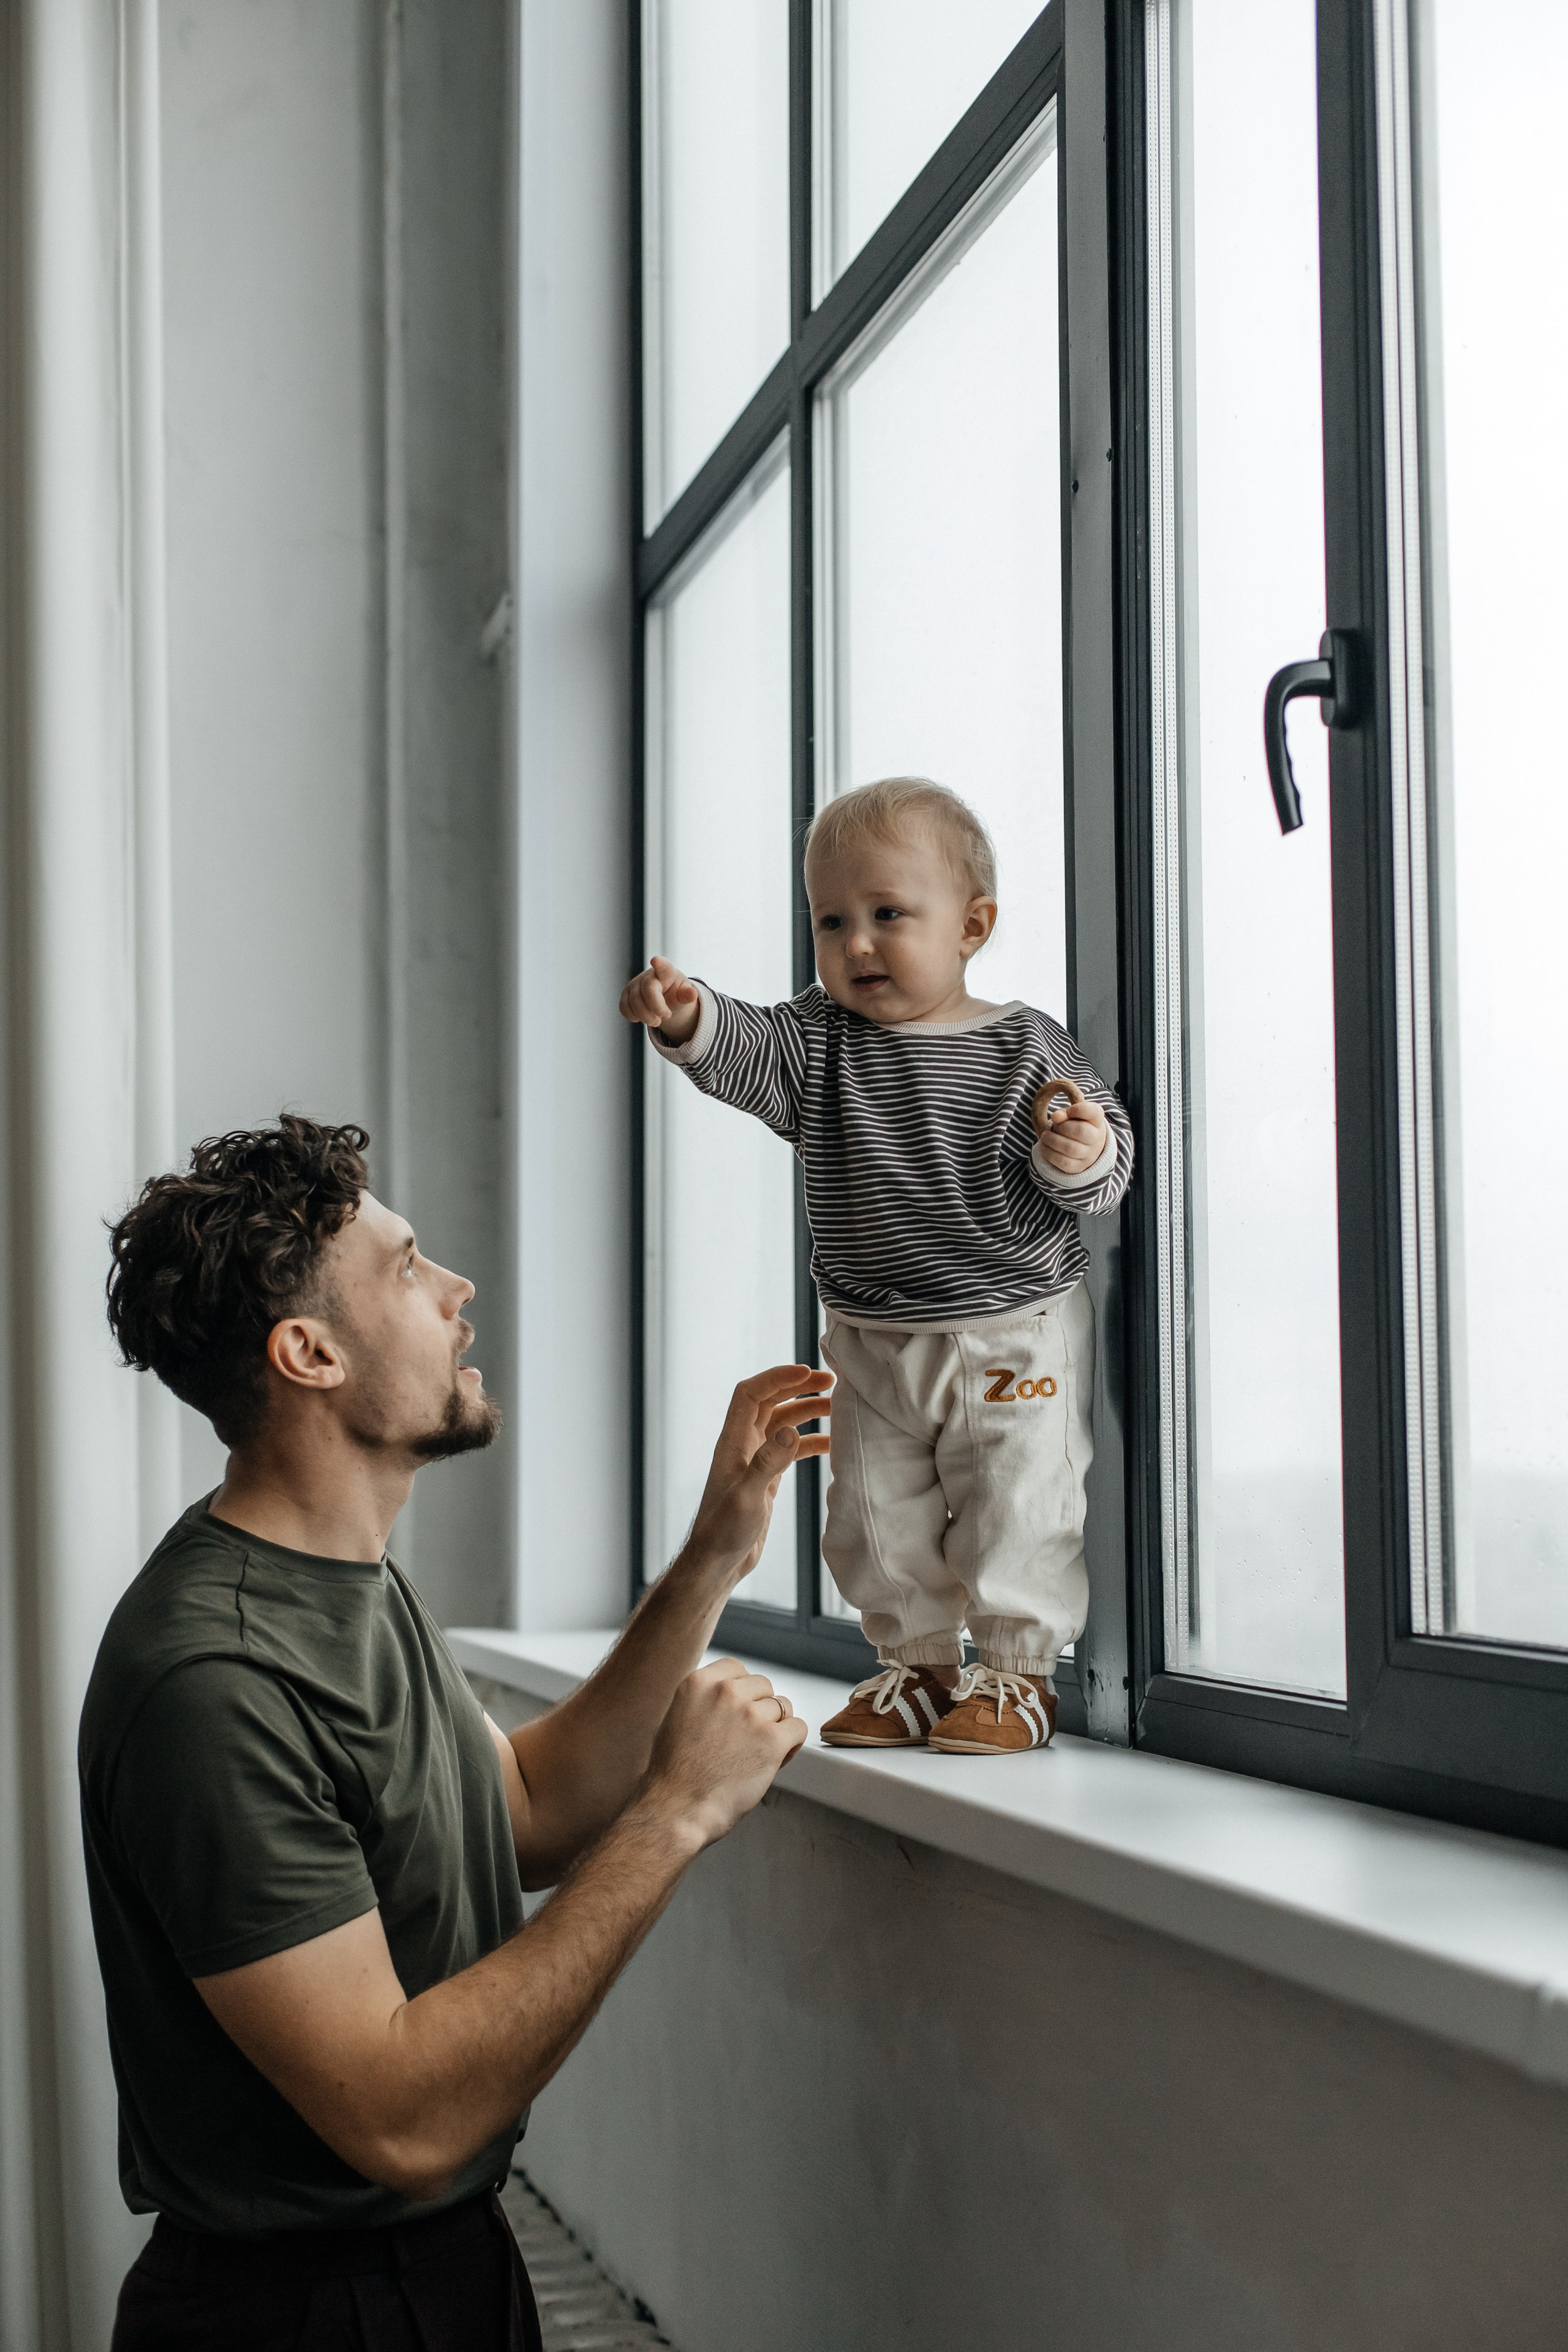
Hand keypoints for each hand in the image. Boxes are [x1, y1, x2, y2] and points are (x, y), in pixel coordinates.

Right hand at [620, 955, 700, 1045]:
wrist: (664, 997)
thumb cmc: (676, 993)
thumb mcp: (684, 994)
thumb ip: (687, 995)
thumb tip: (693, 994)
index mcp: (667, 972)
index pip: (663, 966)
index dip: (659, 964)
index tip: (655, 960)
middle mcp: (648, 975)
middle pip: (648, 991)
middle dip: (657, 1008)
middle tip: (666, 1017)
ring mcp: (634, 984)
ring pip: (634, 1002)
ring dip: (646, 1017)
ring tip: (657, 1021)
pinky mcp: (625, 994)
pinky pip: (624, 1008)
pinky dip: (634, 1017)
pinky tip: (644, 1016)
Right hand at [643, 1657, 807, 1847]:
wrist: (676, 1810)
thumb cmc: (675, 1774)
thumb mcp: (678, 1718)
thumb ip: (705, 1699)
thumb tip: (733, 1694)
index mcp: (698, 1682)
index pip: (737, 1669)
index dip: (743, 1692)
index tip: (737, 1714)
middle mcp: (725, 1691)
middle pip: (763, 1687)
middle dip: (760, 1711)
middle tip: (748, 1740)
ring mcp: (750, 1714)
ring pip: (782, 1707)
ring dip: (775, 1729)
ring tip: (758, 1754)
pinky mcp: (771, 1739)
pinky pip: (798, 1728)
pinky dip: (791, 1745)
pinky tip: (775, 1760)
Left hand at [684, 1363, 831, 1585]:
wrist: (718, 1562)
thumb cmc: (723, 1532)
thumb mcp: (747, 1497)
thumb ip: (768, 1463)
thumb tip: (790, 1430)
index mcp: (732, 1441)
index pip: (750, 1393)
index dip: (777, 1377)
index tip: (807, 1371)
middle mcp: (743, 1445)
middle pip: (770, 1401)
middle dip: (798, 1387)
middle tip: (831, 1381)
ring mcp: (755, 1461)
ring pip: (782, 1423)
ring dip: (807, 1411)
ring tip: (838, 1407)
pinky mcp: (766, 1479)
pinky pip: (790, 1450)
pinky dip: (810, 1442)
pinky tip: (832, 1444)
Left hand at [1032, 1075, 1109, 1177]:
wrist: (1084, 1148)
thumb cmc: (1075, 1126)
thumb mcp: (1071, 1115)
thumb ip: (1064, 1113)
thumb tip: (1055, 1116)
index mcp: (1096, 1120)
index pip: (1093, 1111)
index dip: (1077, 1109)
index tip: (1069, 1111)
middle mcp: (1097, 1138)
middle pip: (1080, 1131)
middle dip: (1062, 1127)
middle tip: (1055, 1126)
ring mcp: (1089, 1155)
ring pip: (1070, 1148)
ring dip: (1052, 1140)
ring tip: (1045, 1136)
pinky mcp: (1078, 1167)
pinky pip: (1063, 1162)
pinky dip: (1049, 1153)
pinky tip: (1045, 1146)